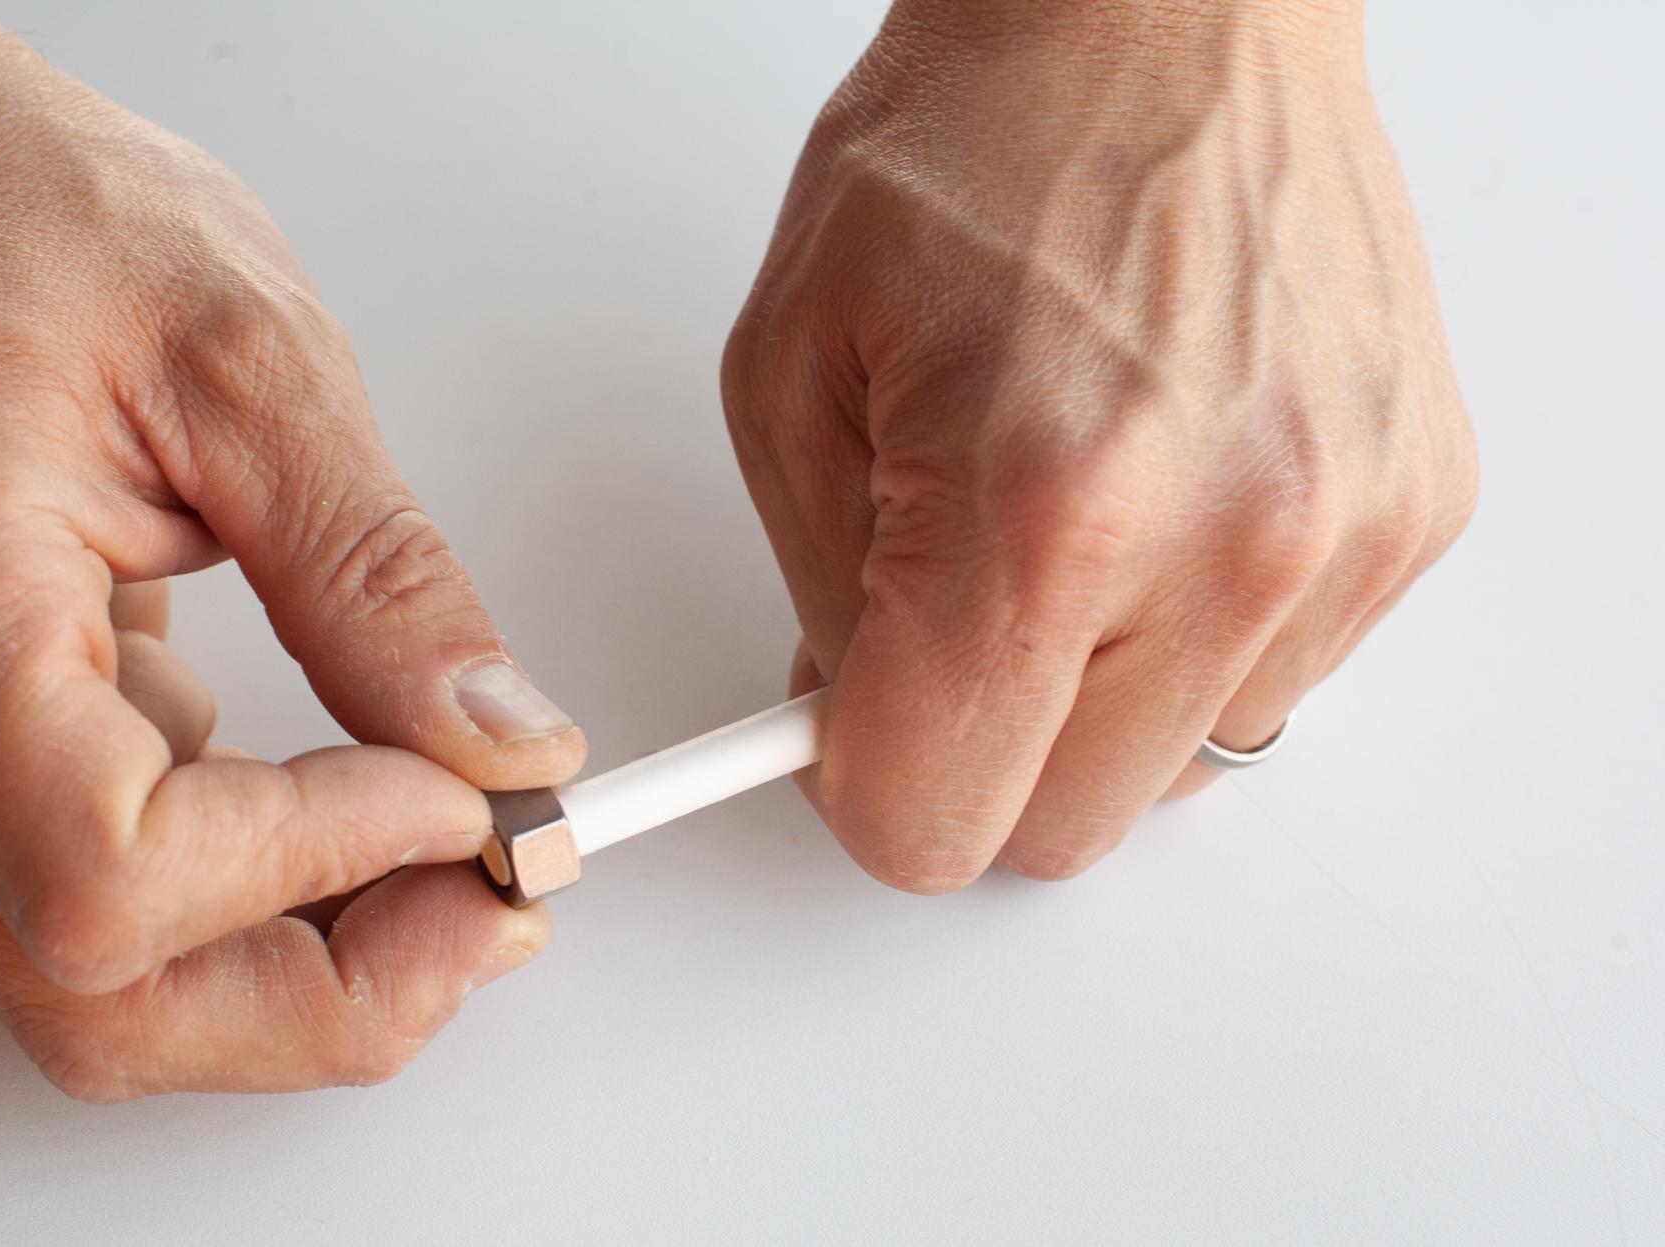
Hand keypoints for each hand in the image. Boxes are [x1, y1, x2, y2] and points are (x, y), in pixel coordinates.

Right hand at [0, 5, 584, 1097]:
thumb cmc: (19, 224)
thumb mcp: (252, 359)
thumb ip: (378, 573)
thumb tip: (499, 741)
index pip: (107, 865)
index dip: (311, 865)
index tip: (456, 800)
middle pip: (98, 993)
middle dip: (333, 990)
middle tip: (495, 896)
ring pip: (103, 995)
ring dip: (308, 977)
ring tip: (453, 865)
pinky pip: (116, 917)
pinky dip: (265, 913)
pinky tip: (368, 828)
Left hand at [721, 0, 1475, 888]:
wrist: (1162, 7)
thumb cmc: (979, 142)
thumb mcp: (794, 368)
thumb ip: (819, 590)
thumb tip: (856, 729)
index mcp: (1042, 508)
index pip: (937, 821)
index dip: (869, 788)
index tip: (853, 737)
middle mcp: (1226, 538)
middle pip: (1061, 830)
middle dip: (979, 749)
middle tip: (947, 616)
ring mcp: (1341, 531)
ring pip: (1176, 770)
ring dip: (1098, 692)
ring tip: (1068, 520)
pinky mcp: (1413, 511)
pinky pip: (1278, 678)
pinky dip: (1200, 628)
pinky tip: (1165, 490)